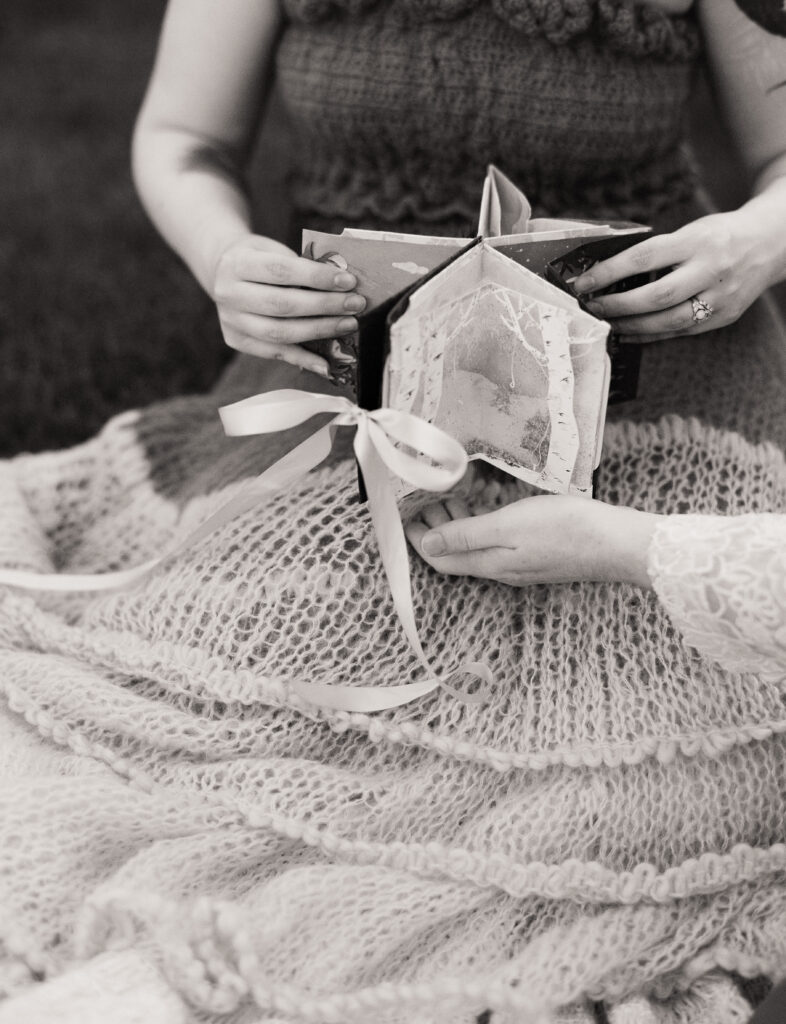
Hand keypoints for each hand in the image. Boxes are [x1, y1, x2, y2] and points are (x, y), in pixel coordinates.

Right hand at [211, 235, 366, 373]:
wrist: (224, 271)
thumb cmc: (260, 258)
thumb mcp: (274, 250)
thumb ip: (301, 267)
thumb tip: (342, 287)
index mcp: (238, 264)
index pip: (281, 271)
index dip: (317, 277)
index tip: (348, 282)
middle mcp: (229, 294)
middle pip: (282, 305)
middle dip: (324, 306)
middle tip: (355, 305)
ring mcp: (231, 321)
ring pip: (279, 333)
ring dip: (319, 331)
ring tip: (347, 326)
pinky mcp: (237, 341)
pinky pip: (274, 353)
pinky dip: (302, 359)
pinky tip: (326, 364)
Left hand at [405, 493, 658, 587]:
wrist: (617, 542)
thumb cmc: (565, 529)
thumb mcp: (508, 525)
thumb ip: (466, 535)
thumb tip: (427, 545)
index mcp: (491, 564)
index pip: (441, 560)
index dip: (419, 540)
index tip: (407, 515)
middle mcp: (502, 568)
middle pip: (457, 554)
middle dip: (436, 528)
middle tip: (425, 499)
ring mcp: (522, 563)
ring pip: (478, 546)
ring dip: (460, 523)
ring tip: (451, 496)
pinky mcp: (539, 553)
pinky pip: (499, 542)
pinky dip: (485, 523)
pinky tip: (489, 503)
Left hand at [572, 209, 776, 340]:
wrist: (771, 243)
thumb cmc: (720, 235)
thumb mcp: (691, 231)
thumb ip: (658, 251)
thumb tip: (609, 273)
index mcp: (698, 240)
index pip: (644, 258)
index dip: (609, 273)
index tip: (583, 283)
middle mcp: (712, 270)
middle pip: (657, 296)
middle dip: (617, 306)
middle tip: (591, 308)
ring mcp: (721, 297)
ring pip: (669, 322)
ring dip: (631, 326)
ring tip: (607, 323)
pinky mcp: (724, 317)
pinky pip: (681, 332)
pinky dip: (650, 336)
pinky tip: (628, 334)